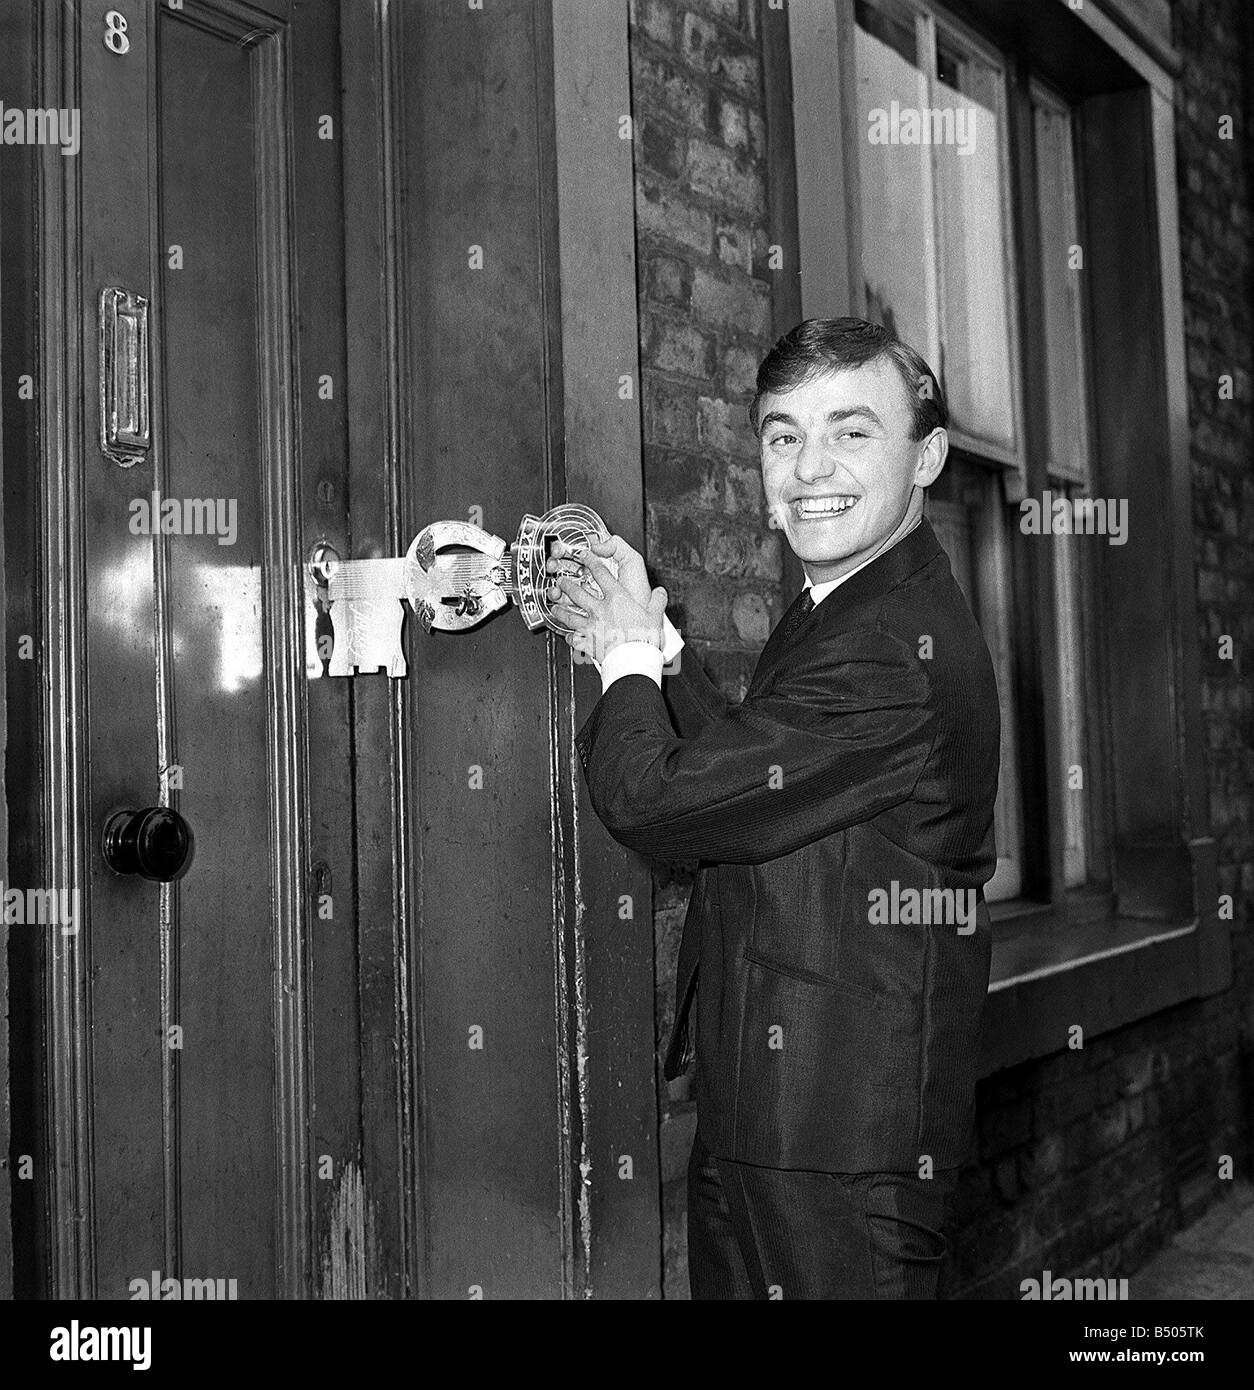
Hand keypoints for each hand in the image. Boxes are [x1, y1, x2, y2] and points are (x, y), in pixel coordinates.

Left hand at [546, 534, 666, 663]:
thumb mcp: (655, 616)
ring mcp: (591, 626)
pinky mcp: (587, 642)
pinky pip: (574, 639)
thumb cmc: (644, 638)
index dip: (591, 561)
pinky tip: (567, 636)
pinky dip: (569, 638)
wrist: (633, 659)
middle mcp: (600, 610)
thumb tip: (660, 593)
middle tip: (561, 581)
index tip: (584, 555)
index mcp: (617, 599)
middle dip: (567, 585)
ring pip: (569, 615)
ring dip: (561, 611)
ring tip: (555, 607)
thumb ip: (657, 602)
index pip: (601, 574)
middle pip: (578, 593)